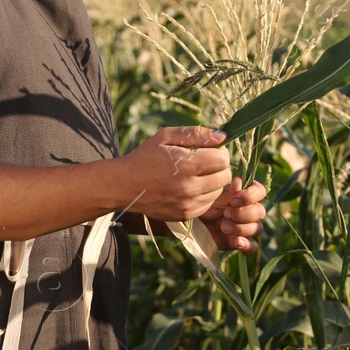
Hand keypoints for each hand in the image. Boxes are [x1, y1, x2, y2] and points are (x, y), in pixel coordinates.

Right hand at [115, 127, 233, 222]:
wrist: (124, 185)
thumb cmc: (145, 157)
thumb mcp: (166, 136)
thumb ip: (196, 134)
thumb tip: (223, 136)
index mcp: (186, 166)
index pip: (223, 160)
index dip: (220, 152)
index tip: (210, 150)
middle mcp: (189, 188)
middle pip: (225, 177)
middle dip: (219, 167)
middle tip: (206, 161)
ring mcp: (188, 205)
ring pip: (219, 192)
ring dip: (213, 181)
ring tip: (197, 174)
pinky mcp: (185, 216)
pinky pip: (208, 204)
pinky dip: (205, 195)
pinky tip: (191, 187)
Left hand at [200, 176, 267, 253]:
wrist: (193, 222)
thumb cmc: (205, 204)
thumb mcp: (214, 195)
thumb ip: (228, 191)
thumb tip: (239, 182)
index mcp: (245, 195)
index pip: (260, 192)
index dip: (250, 196)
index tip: (233, 200)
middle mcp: (250, 210)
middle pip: (260, 212)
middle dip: (242, 214)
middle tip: (225, 213)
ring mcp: (247, 227)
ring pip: (257, 229)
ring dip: (241, 228)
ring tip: (223, 227)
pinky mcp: (240, 242)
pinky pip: (253, 246)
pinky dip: (247, 244)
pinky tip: (237, 242)